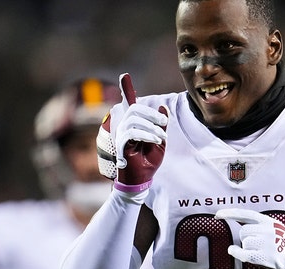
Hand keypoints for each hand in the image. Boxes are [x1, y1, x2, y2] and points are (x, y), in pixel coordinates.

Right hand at [96, 73, 167, 191]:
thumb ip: (161, 123)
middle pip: (135, 109)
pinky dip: (146, 134)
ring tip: (160, 137)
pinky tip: (154, 140)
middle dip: (151, 114)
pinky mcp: (121, 144)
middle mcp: (126, 126)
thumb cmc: (149, 159)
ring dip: (151, 127)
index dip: (126, 88)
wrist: (143, 178)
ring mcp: (121, 134)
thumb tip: (161, 107)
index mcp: (135, 123)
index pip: (129, 103)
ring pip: (134, 120)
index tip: (124, 75)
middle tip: (163, 124)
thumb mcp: (160, 139)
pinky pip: (132, 132)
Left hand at [214, 208, 284, 268]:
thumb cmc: (282, 242)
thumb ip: (258, 223)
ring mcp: (266, 243)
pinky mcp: (263, 256)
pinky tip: (233, 250)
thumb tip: (237, 218)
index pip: (245, 214)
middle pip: (243, 231)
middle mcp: (267, 230)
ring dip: (248, 247)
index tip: (217, 214)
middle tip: (258, 243)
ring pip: (244, 242)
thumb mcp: (274, 226)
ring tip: (261, 249)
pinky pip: (243, 253)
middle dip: (246, 237)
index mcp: (268, 221)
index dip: (230, 214)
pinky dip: (235, 252)